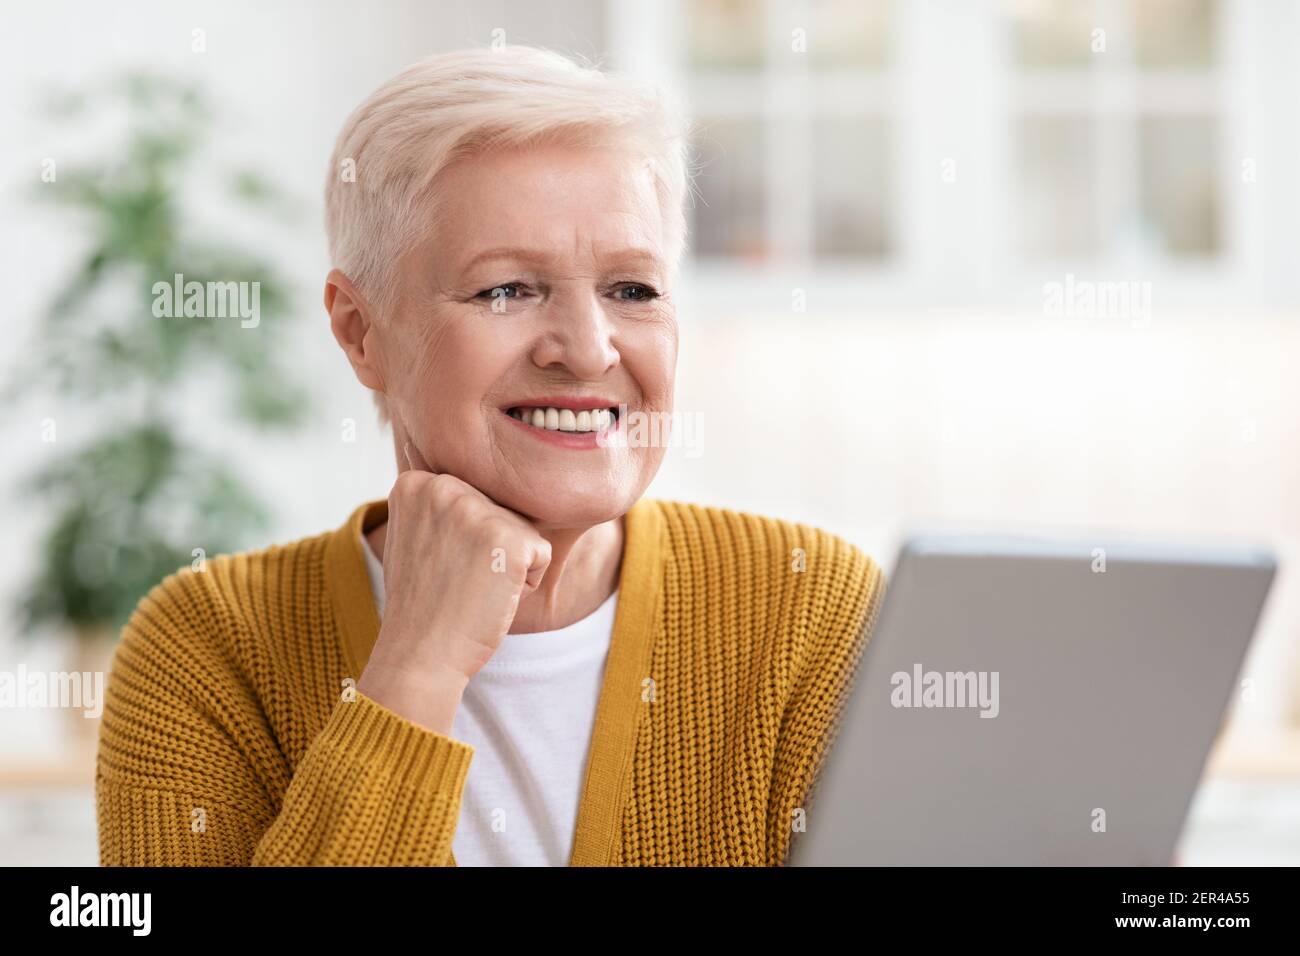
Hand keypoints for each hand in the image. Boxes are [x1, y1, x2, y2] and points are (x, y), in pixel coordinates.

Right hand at [356, 436, 551, 732]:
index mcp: (417, 482)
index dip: (465, 538)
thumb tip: (474, 475)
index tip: (436, 563)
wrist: (420, 655)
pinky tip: (491, 596)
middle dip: (490, 548)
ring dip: (509, 564)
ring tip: (472, 587)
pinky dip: (527, 582)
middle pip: (501, 509)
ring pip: (523, 530)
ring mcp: (476, 509)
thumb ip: (440, 505)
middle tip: (456, 579)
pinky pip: (542, 553)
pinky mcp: (509, 536)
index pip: (475, 496)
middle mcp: (443, 485)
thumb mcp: (414, 537)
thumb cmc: (422, 604)